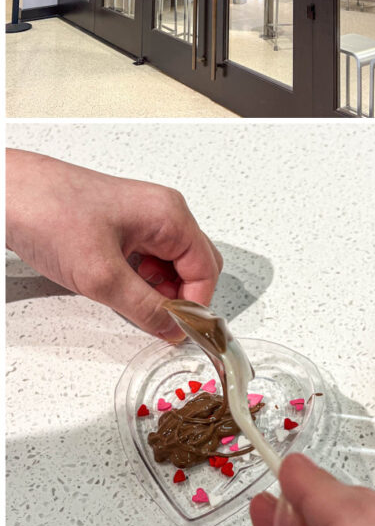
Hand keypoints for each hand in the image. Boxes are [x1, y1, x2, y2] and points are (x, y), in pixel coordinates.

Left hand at [6, 149, 221, 340]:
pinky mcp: (123, 224)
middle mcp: (162, 212)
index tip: (179, 331)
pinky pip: (148, 257)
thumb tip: (173, 328)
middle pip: (194, 265)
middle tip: (158, 321)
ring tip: (131, 303)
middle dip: (181, 297)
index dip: (195, 305)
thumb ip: (144, 307)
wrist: (10, 193)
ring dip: (159, 289)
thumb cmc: (50, 213)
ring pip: (170, 263)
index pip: (205, 270)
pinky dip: (141, 279)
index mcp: (170, 215)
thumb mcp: (101, 275)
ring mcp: (143, 217)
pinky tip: (119, 288)